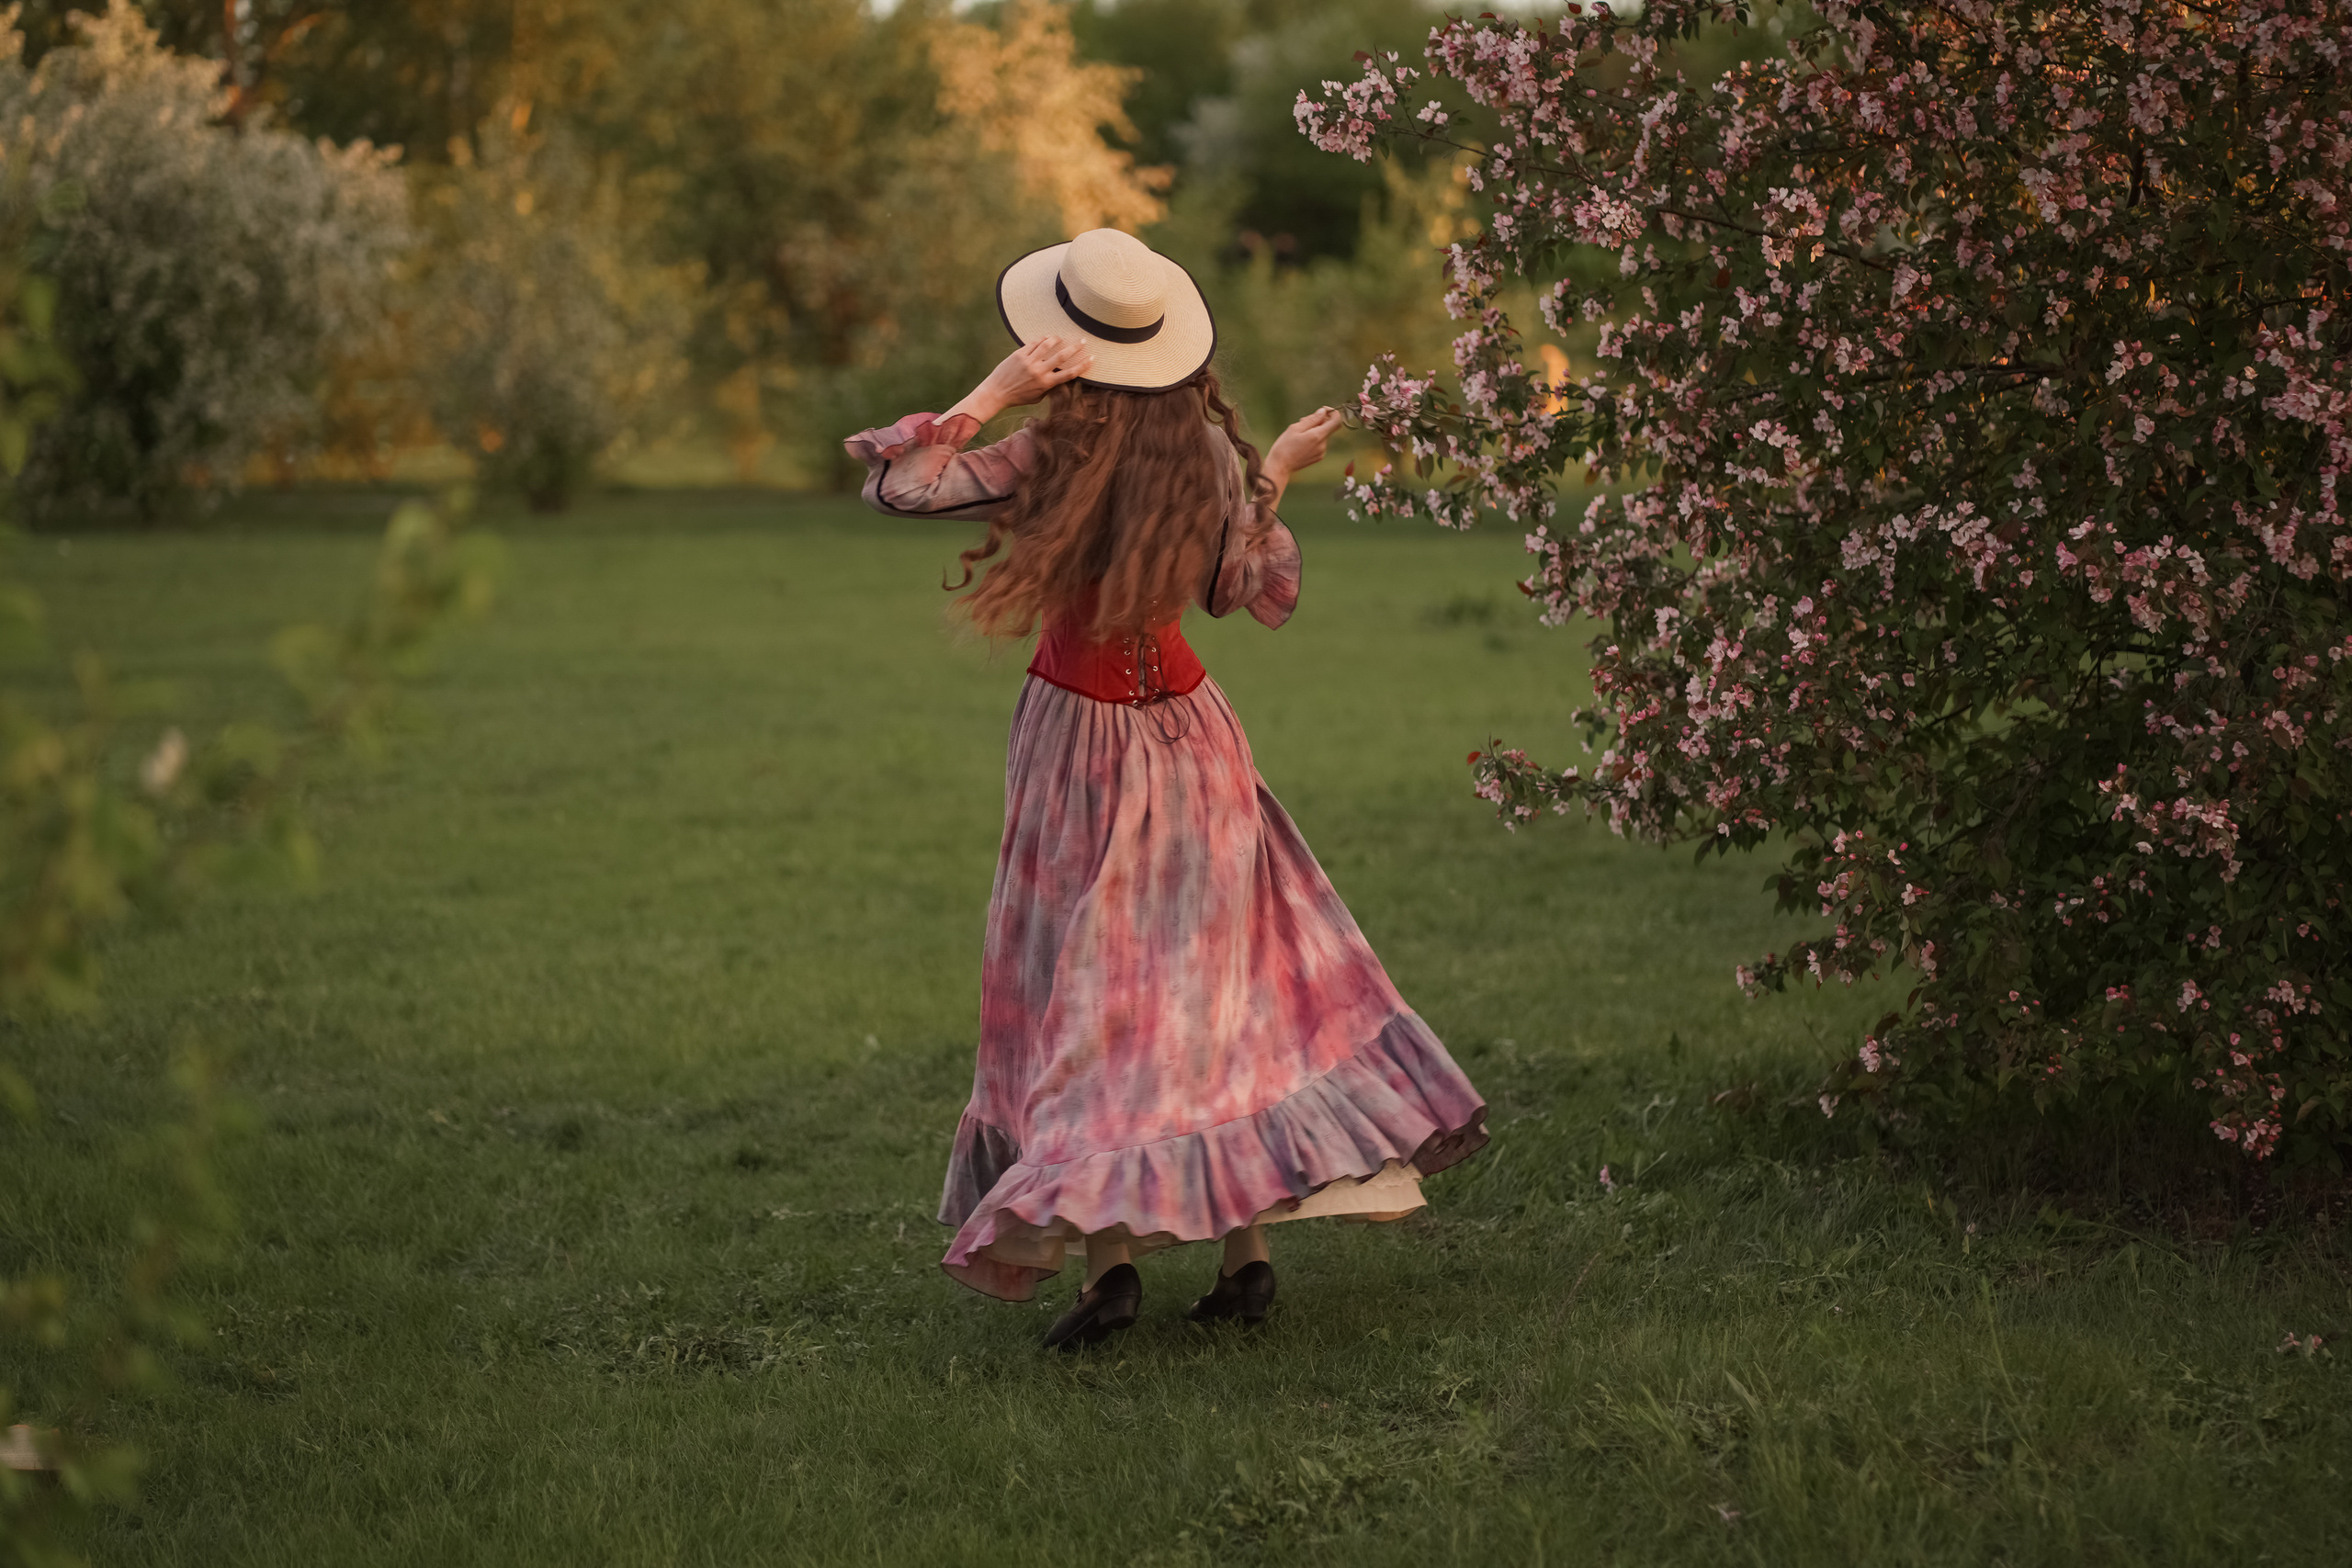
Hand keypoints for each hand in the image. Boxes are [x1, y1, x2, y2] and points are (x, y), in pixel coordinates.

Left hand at [946, 335, 1094, 423]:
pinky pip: (1033, 343)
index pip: (1069, 373)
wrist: (996, 392)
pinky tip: (1046, 337)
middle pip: (1062, 356)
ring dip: (1057, 339)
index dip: (1083, 365)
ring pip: (1047, 345)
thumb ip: (1049, 387)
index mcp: (1046, 384)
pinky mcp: (1019, 354)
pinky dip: (1042, 339)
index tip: (1092, 358)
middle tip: (1083, 341)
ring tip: (1061, 337)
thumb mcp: (1037, 397)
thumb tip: (1060, 378)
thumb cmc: (1018, 397)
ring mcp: (1029, 361)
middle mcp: (1039, 371)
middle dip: (1075, 348)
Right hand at [1262, 406, 1348, 501]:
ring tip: (1299, 432)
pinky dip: (1314, 438)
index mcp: (1318, 436)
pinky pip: (1320, 443)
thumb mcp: (1295, 428)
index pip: (1336, 421)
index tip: (1323, 410)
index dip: (1332, 412)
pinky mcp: (1318, 457)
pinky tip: (1301, 441)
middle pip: (1328, 427)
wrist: (1280, 467)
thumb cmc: (1284, 446)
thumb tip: (1323, 412)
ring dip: (1315, 429)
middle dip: (1319, 420)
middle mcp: (1323, 444)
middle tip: (1303, 421)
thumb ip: (1312, 419)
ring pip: (1323, 434)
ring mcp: (1322, 452)